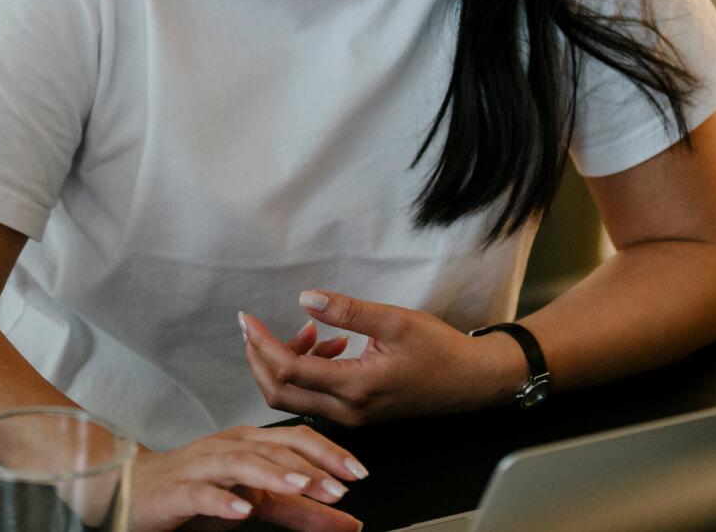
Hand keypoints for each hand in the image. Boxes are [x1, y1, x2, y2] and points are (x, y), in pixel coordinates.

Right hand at [130, 424, 366, 531]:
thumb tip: (348, 521)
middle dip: (312, 462)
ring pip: (243, 462)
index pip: (297, 440)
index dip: (330, 453)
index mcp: (251, 442)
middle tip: (343, 483)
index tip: (361, 473)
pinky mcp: (178, 490)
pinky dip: (223, 500)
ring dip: (274, 473)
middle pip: (275, 445)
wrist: (134, 489)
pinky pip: (202, 492)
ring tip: (301, 486)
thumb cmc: (199, 491)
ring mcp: (203, 465)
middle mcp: (230, 446)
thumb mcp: (253, 500)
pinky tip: (242, 511)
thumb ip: (299, 509)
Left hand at [241, 290, 485, 425]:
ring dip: (287, 363)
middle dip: (260, 359)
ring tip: (308, 329)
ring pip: (296, 398)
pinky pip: (316, 397)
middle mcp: (347, 410)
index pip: (289, 371)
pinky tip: (329, 342)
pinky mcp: (357, 413)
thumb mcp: (395, 321)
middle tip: (254, 327)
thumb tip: (304, 298)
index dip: (261, 345)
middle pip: (281, 394)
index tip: (247, 320)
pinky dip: (309, 369)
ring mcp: (351, 416)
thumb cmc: (438, 349)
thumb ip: (348, 311)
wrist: (469, 381)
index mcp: (354, 387)